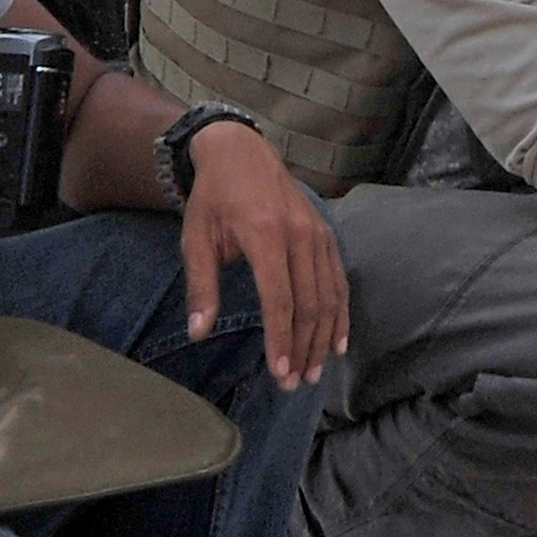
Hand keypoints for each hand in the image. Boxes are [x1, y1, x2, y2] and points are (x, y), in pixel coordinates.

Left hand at [179, 120, 348, 391]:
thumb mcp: (195, 238)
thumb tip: (199, 332)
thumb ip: (201, 285)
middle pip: (310, 302)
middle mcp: (299, 234)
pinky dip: (341, 312)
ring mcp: (319, 233)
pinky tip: (338, 340)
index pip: (279, 298)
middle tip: (296, 384)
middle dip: (305, 347)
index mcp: (264, 235)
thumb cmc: (214, 198)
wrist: (242, 152)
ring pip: (329, 294)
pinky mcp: (327, 234)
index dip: (282, 338)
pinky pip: (339, 279)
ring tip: (315, 371)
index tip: (280, 372)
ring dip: (324, 337)